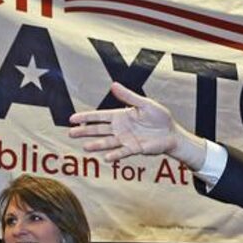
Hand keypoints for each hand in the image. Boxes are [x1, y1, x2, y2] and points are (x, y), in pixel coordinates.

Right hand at [69, 83, 205, 168]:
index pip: (100, 116)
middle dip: (85, 131)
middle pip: (99, 130)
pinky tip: (105, 157)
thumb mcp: (144, 104)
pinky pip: (122, 152)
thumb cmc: (159, 117)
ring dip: (96, 145)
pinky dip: (114, 155)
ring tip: (85, 147)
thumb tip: (113, 85)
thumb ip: (129, 97)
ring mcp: (126, 140)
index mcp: (120, 116)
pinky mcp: (134, 149)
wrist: (171, 133)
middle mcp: (120, 129)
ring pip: (108, 142)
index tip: (72, 119)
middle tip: (71, 133)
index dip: (86, 117)